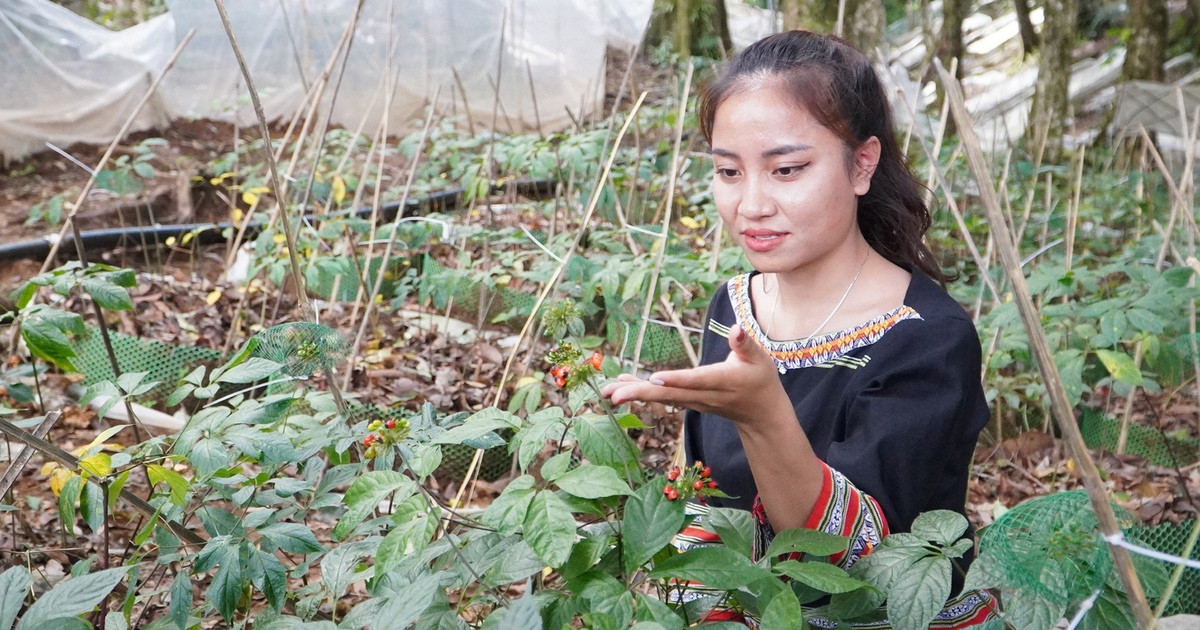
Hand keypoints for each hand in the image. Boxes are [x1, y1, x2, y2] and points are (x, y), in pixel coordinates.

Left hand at [600, 324, 792, 429]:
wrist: (760, 413)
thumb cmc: (760, 380)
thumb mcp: (760, 359)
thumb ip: (745, 344)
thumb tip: (736, 328)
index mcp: (720, 381)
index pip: (696, 381)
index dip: (676, 380)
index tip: (655, 379)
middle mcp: (703, 395)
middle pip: (669, 394)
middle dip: (641, 394)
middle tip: (613, 394)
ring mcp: (692, 401)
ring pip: (661, 398)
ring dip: (634, 393)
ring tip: (606, 391)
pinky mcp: (686, 401)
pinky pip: (661, 397)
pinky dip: (640, 390)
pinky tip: (619, 386)